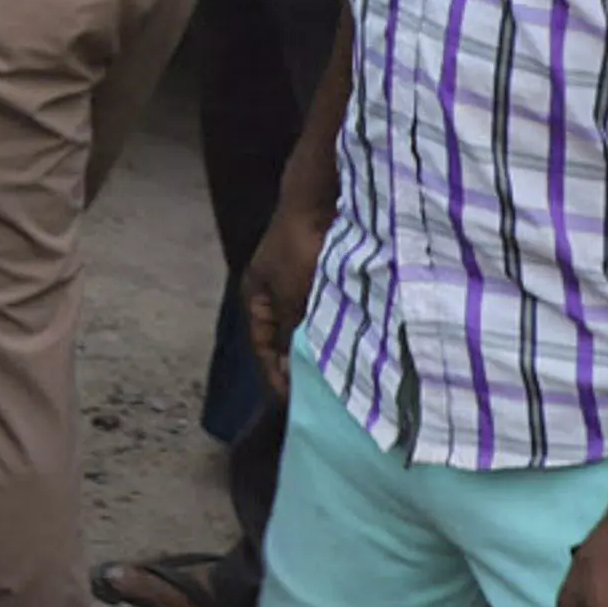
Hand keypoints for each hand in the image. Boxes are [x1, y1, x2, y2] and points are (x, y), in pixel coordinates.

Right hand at [244, 195, 325, 397]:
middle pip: (285, 340)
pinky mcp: (325, 277)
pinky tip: (352, 347)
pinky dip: (335, 330)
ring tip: (338, 379)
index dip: (276, 377)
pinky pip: (328, 314)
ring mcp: (300, 284)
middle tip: (318, 398)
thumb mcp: (291, 297)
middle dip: (299, 366)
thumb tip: (290, 371)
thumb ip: (291, 334)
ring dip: (321, 349)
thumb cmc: (298, 249)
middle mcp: (275, 293)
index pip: (262, 349)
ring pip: (309, 328)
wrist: (321, 201)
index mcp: (256, 297)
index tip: (294, 405)